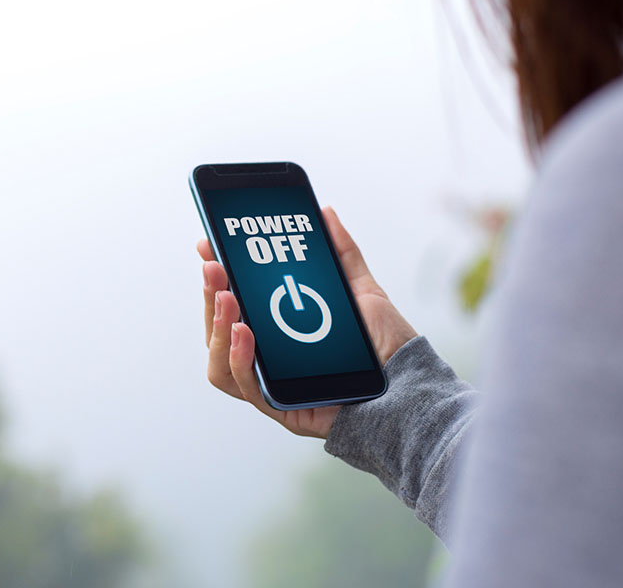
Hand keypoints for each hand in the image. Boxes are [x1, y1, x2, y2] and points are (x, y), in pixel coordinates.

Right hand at [199, 206, 416, 438]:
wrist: (414, 386)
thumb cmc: (387, 347)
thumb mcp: (362, 291)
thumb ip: (342, 253)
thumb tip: (324, 212)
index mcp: (277, 335)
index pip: (231, 308)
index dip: (215, 279)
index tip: (209, 245)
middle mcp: (269, 362)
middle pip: (218, 333)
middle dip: (209, 297)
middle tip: (214, 267)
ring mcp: (273, 387)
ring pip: (219, 365)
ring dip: (216, 327)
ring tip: (226, 298)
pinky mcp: (284, 409)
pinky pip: (248, 388)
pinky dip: (238, 358)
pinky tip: (244, 331)